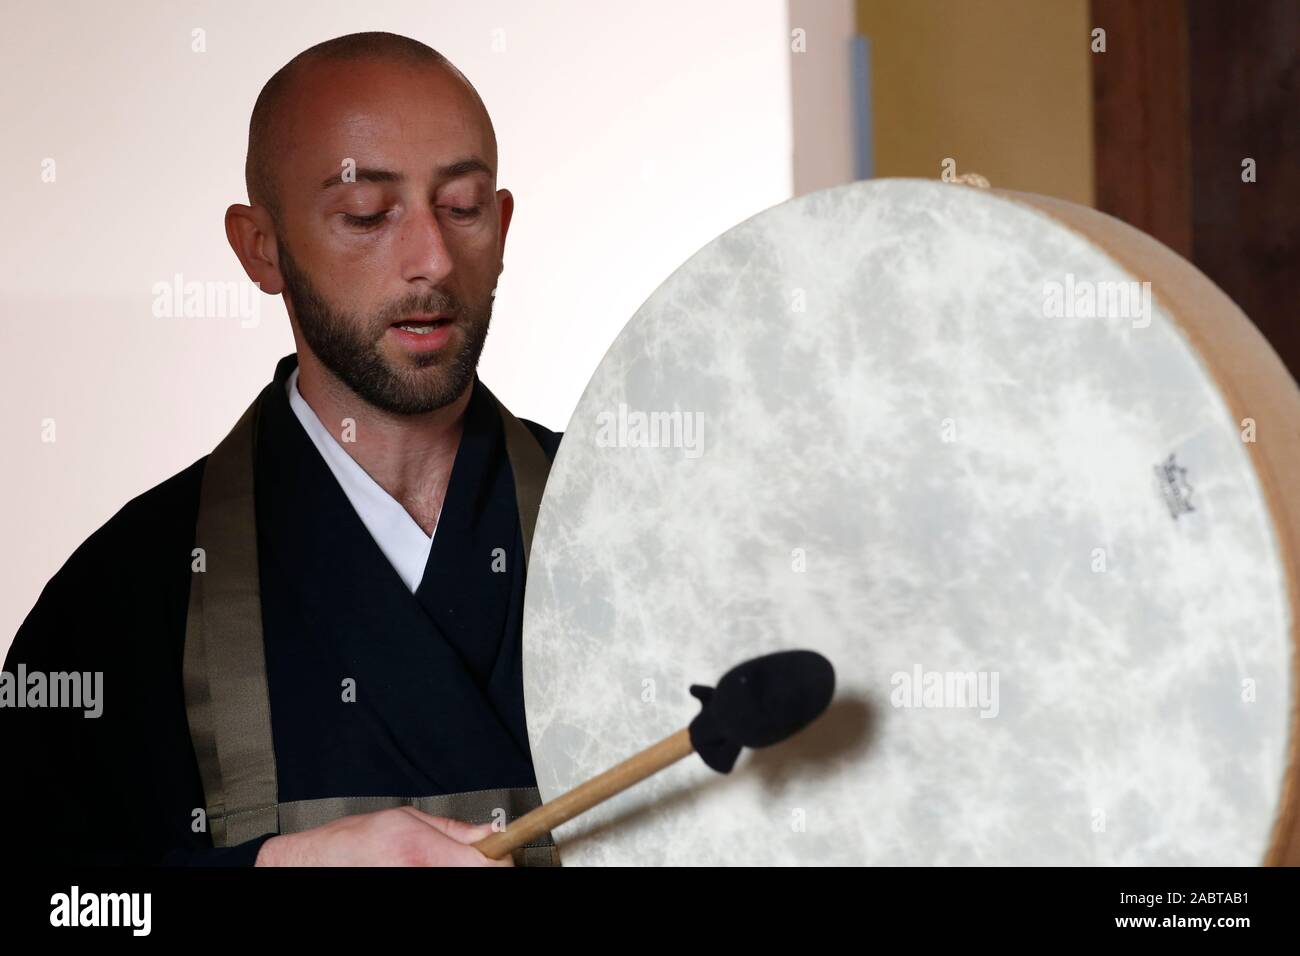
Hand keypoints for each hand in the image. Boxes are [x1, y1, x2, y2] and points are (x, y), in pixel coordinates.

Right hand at [254, 806, 512, 866]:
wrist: (316, 864)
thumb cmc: (351, 842)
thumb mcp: (404, 817)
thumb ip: (453, 828)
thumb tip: (490, 832)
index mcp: (421, 851)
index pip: (487, 866)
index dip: (501, 859)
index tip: (502, 855)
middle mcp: (421, 877)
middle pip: (478, 877)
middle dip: (480, 866)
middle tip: (475, 858)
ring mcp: (413, 890)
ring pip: (459, 883)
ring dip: (459, 872)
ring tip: (436, 862)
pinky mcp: (406, 898)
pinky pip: (442, 890)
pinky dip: (443, 879)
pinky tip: (425, 871)